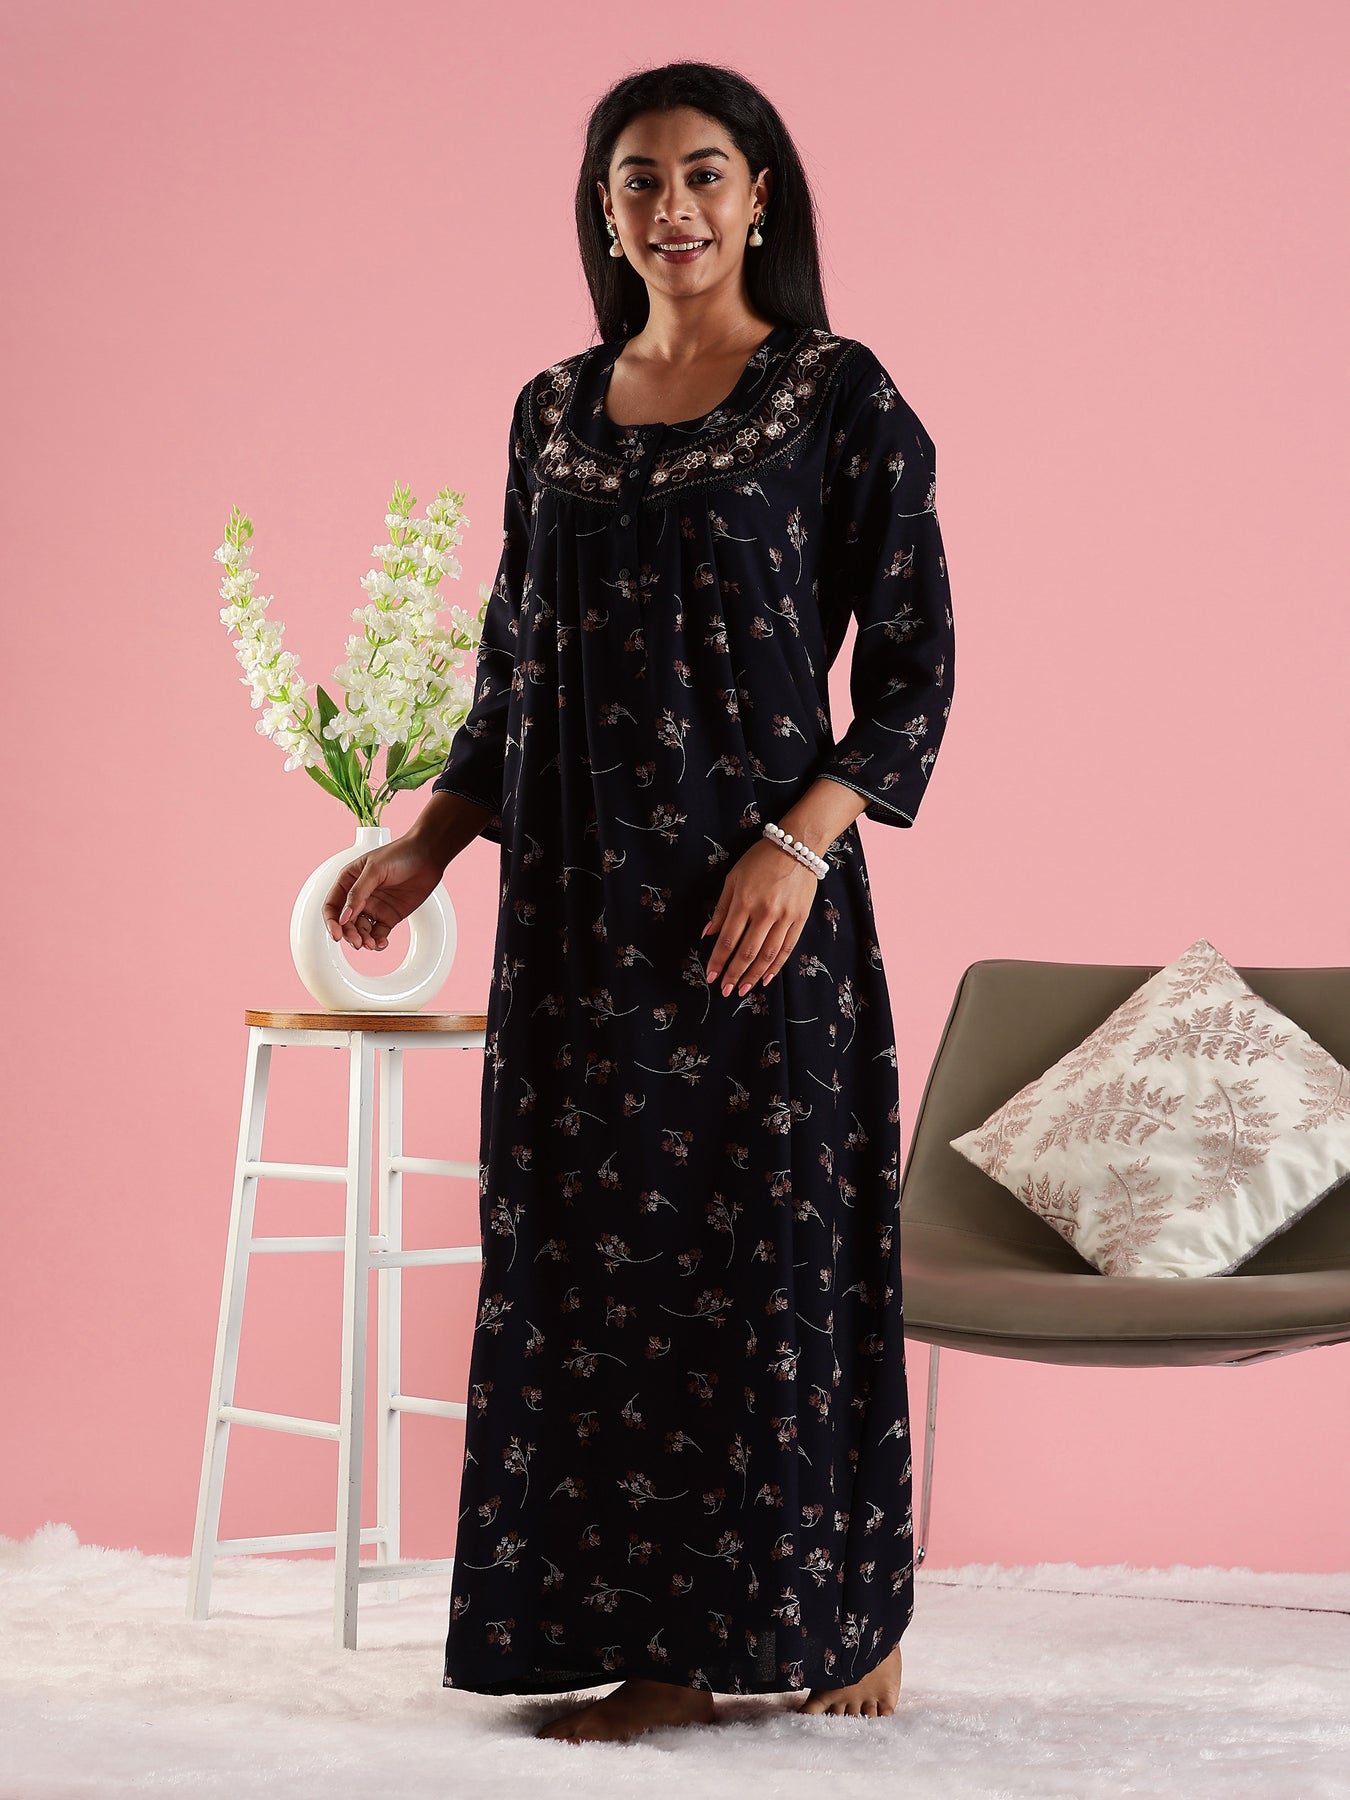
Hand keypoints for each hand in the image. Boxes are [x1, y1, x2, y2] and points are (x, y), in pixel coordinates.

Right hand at [322, 833, 447, 951]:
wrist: (428, 856)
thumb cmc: (400, 854)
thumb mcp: (374, 870)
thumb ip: (357, 893)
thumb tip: (344, 917)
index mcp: (348, 881)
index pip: (332, 906)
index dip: (332, 921)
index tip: (337, 934)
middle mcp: (359, 896)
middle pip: (346, 922)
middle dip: (349, 934)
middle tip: (357, 942)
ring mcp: (374, 907)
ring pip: (361, 930)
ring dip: (363, 940)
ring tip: (371, 944)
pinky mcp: (390, 916)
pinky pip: (379, 933)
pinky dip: (378, 941)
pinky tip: (381, 943)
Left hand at [701, 838, 819, 995]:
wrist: (797, 847)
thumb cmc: (760, 860)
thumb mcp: (733, 878)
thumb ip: (721, 908)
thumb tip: (708, 934)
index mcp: (744, 902)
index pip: (728, 940)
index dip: (718, 961)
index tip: (710, 977)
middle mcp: (764, 913)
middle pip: (747, 952)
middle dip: (734, 974)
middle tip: (725, 991)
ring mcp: (784, 918)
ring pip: (767, 955)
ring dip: (753, 976)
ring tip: (742, 990)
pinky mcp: (799, 919)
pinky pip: (787, 949)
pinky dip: (776, 966)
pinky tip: (766, 978)